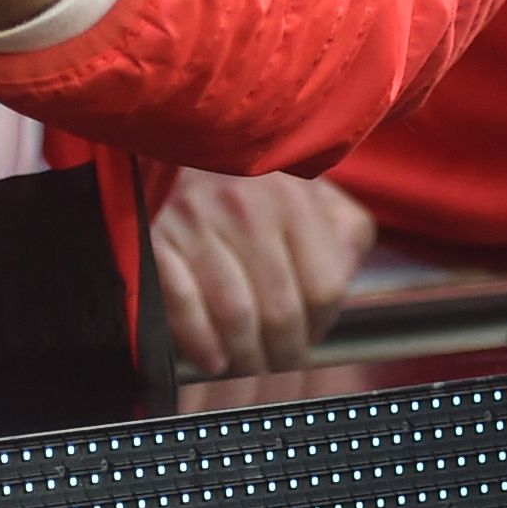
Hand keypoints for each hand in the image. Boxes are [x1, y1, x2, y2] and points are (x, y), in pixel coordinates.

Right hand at [155, 171, 375, 372]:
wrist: (183, 136)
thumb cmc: (256, 179)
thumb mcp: (314, 189)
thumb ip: (345, 232)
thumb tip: (350, 274)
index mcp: (295, 199)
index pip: (325, 288)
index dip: (322, 327)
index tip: (312, 341)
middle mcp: (248, 208)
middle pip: (280, 309)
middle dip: (285, 355)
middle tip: (280, 371)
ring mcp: (199, 222)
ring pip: (234, 314)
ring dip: (246, 357)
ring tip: (250, 370)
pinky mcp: (156, 237)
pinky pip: (181, 302)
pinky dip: (198, 340)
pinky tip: (213, 359)